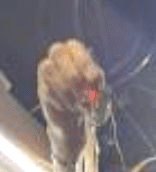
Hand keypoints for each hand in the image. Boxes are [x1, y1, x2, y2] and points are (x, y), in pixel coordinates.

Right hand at [37, 40, 104, 167]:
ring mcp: (47, 74)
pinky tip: (70, 108)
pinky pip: (47, 87)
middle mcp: (59, 61)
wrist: (75, 124)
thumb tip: (94, 77)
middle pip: (57, 51)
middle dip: (74, 74)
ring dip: (67, 89)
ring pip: (48, 67)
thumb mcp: (98, 91)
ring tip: (79, 104)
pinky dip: (60, 99)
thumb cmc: (88, 103)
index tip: (94, 80)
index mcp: (75, 56)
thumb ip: (96, 81)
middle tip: (85, 93)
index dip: (83, 61)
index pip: (74, 46)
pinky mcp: (42, 89)